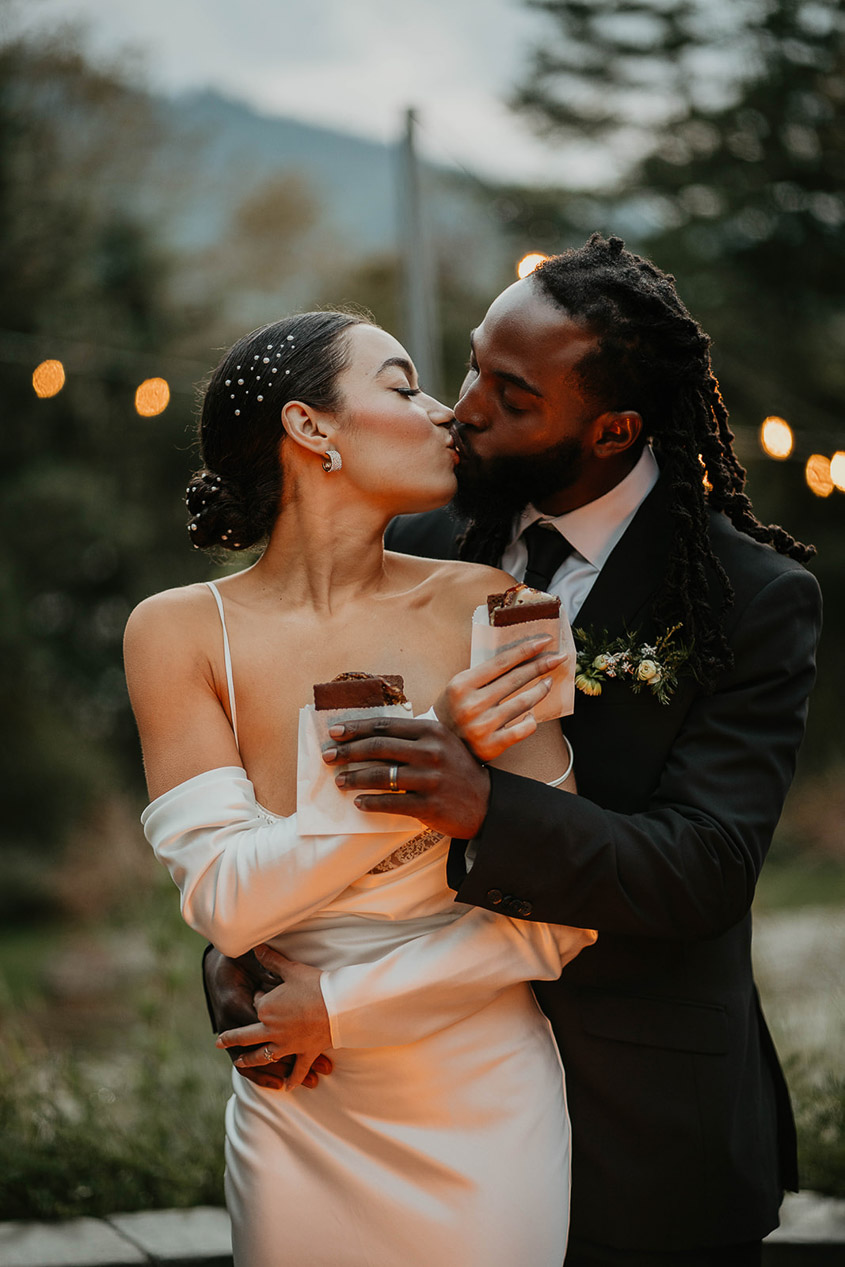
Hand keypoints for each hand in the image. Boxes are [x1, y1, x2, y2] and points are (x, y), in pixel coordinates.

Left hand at [215, 945, 333, 1090]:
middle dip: (231, 1038)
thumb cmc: (315, 985)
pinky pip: (296, 1070)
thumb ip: (271, 959)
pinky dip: (291, 1079)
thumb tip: (256, 946)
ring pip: (263, 1056)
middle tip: (218, 1042)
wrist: (339, 1005)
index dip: (261, 996)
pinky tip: (285, 1087)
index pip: (256, 1004)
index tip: (270, 989)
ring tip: (239, 1063)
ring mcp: (287, 1044)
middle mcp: (271, 1030)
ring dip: (250, 1060)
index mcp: (265, 1009)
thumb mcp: (291, 969)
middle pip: (247, 1035)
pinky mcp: (304, 1053)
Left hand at [321, 716, 490, 837]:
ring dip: (354, 777)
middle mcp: (431, 751)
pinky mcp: (430, 805)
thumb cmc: (456, 770)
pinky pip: (392, 802)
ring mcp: (431, 778)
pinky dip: (371, 802)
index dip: (356, 728)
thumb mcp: (440, 744)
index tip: (334, 732)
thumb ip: (411, 737)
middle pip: (378, 747)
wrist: (486, 803)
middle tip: (328, 756)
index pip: (385, 726)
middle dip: (347, 752)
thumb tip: (367, 737)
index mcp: (431, 731)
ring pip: (381, 775)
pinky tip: (358, 802)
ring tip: (340, 781)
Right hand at [435, 636, 565, 761]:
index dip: (526, 650)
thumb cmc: (454, 709)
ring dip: (541, 690)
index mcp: (462, 684)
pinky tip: (531, 716)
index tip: (545, 641)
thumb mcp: (460, 686)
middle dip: (541, 665)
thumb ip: (484, 674)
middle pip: (515, 679)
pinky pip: (523, 730)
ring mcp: (482, 726)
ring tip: (548, 683)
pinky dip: (531, 721)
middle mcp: (471, 704)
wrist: (439, 744)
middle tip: (558, 658)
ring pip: (523, 703)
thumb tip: (521, 657)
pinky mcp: (491, 745)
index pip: (501, 662)